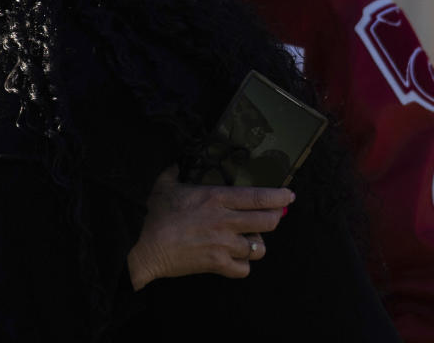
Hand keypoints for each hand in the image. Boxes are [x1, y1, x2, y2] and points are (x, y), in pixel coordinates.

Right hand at [127, 165, 293, 289]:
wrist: (145, 247)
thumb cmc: (154, 216)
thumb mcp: (163, 186)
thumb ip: (173, 172)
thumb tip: (173, 163)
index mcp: (216, 198)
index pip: (259, 197)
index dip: (279, 196)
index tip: (289, 195)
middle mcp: (226, 221)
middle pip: (268, 222)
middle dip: (275, 218)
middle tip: (273, 216)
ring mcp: (224, 244)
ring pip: (259, 248)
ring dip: (256, 244)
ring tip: (248, 240)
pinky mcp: (218, 264)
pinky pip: (244, 269)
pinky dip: (242, 266)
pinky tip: (234, 259)